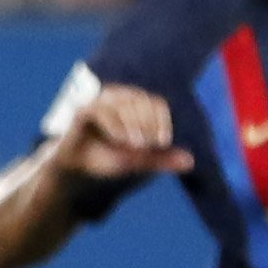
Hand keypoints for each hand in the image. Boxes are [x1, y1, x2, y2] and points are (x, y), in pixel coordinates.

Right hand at [58, 87, 192, 179]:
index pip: (156, 103)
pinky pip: (101, 110)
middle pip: (141, 100)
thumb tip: (191, 162)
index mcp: (135, 105)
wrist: (76, 169)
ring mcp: (100, 102)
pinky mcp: (83, 110)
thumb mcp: (138, 160)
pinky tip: (121, 139)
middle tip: (148, 146)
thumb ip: (161, 159)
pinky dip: (114, 125)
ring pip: (123, 102)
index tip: (163, 142)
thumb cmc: (107, 158)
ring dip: (133, 123)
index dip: (162, 120)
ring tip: (136, 145)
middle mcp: (119, 98)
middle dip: (148, 123)